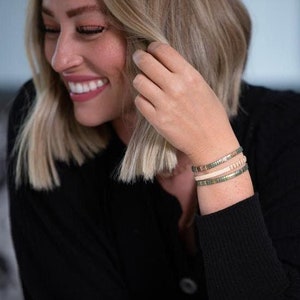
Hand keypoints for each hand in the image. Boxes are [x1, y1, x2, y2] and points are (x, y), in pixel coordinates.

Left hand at [132, 42, 238, 165]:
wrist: (211, 143)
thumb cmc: (211, 115)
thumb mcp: (203, 86)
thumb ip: (184, 73)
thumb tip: (164, 61)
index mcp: (190, 76)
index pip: (163, 50)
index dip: (153, 47)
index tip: (151, 50)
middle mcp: (176, 87)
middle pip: (146, 62)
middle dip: (140, 58)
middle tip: (139, 59)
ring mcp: (165, 104)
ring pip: (138, 81)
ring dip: (140, 80)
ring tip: (145, 84)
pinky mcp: (157, 120)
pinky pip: (139, 101)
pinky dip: (142, 99)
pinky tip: (148, 101)